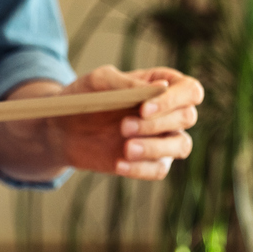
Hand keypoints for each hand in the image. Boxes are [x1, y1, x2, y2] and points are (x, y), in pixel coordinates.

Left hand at [0, 65, 202, 182]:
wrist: (62, 129)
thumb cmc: (84, 98)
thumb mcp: (98, 82)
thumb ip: (125, 82)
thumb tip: (160, 87)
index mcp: (163, 85)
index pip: (190, 91)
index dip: (174, 100)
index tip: (144, 108)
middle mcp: (169, 112)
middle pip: (186, 118)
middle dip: (157, 124)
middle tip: (123, 126)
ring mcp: (163, 139)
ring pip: (181, 146)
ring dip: (155, 147)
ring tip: (125, 148)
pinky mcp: (149, 162)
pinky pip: (159, 169)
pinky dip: (141, 169)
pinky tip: (118, 165)